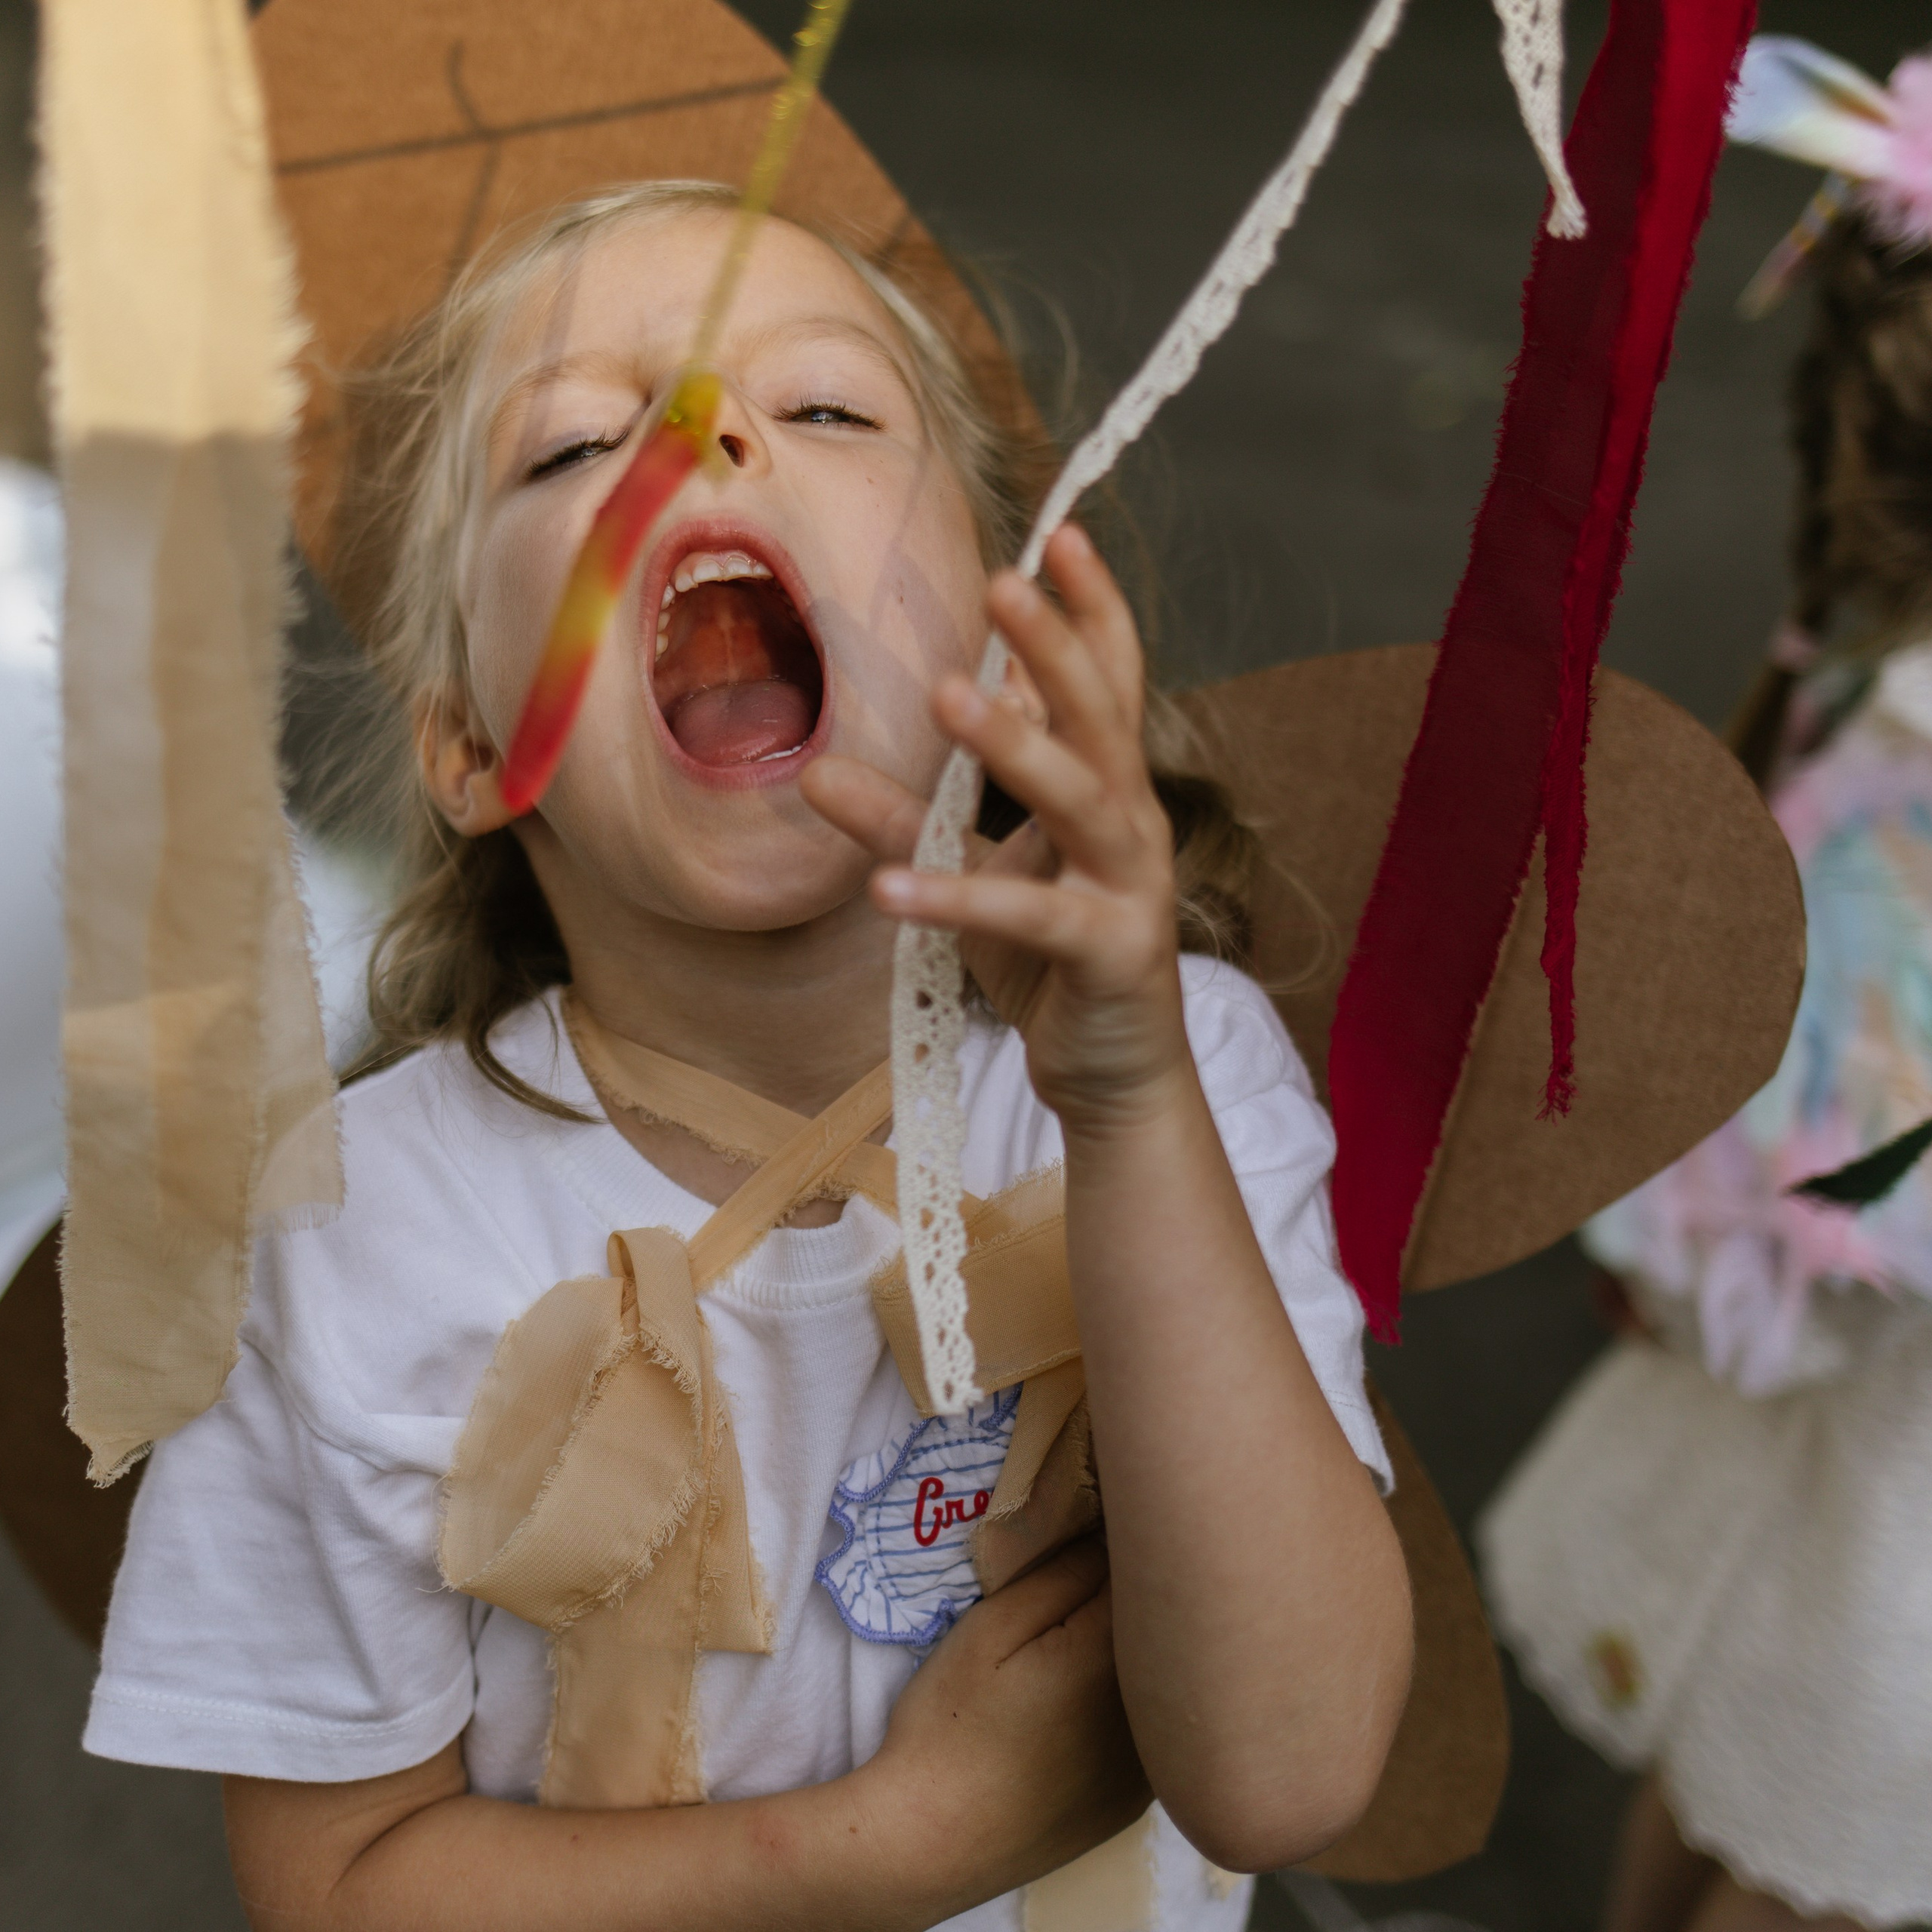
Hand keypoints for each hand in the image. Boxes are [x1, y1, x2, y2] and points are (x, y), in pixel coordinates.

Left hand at [801, 523, 1189, 1130]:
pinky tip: (885, 890)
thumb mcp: (971, 878)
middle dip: (1054, 646)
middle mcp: (1130, 822)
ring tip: (949, 696)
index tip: (1063, 535)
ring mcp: (1130, 886)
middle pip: (1101, 716)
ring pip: (1079, 798)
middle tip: (1004, 580)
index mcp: (1107, 789)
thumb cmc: (1051, 960)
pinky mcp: (1111, 952)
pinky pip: (1030, 919)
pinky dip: (956, 899)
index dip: (1091, 611)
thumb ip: (905, 822)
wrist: (1113, 1073)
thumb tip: (816, 769)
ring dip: (1014, 745)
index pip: (1109, 681)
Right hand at [857, 1539, 1149, 1912]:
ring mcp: (1147, 1766)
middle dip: (1135, 1594)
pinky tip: (1080, 1708)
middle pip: (1162, 1628)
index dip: (1122, 1541)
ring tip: (1077, 1646)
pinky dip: (1129, 1707)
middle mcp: (1146, 1714)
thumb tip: (1114, 1531)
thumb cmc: (948, 1726)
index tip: (1097, 1527)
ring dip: (1136, 1653)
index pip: (1145, 1573)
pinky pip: (1149, 1732)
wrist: (930, 1845)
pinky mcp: (1134, 1800)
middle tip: (1085, 1578)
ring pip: (1160, 1682)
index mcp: (1110, 1658)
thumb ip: (1060, 1575)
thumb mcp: (990, 1629)